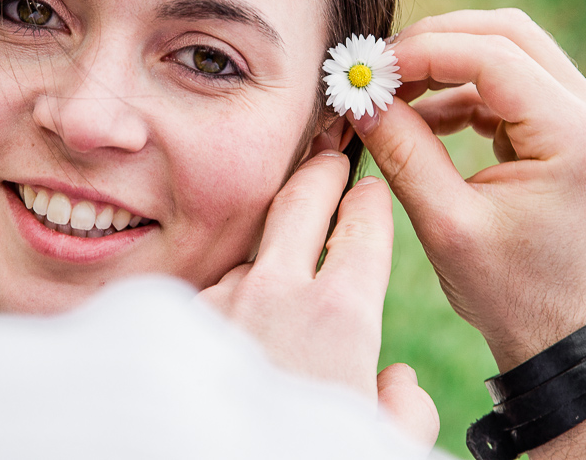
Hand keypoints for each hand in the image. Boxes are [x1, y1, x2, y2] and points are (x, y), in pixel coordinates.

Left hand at [197, 151, 437, 447]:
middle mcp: (275, 293)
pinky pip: (217, 296)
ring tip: (284, 266)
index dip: (370, 199)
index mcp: (339, 313)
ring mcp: (222, 302)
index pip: (362, 224)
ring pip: (255, 255)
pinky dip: (233, 301)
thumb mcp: (377, 443)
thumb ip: (403, 408)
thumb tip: (396, 378)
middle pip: (301, 199)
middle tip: (330, 156)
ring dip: (271, 253)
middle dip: (321, 171)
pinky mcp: (182, 322)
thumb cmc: (302, 455)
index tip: (371, 188)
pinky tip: (241, 329)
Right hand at [351, 9, 585, 370]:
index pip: (491, 55)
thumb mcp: (445, 224)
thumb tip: (360, 96)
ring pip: (504, 50)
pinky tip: (418, 119)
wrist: (556, 330)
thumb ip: (402, 152)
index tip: (368, 68)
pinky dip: (457, 91)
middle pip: (504, 33)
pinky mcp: (562, 127)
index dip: (422, 52)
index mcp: (573, 135)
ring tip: (388, 94)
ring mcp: (581, 116)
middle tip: (377, 68)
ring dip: (443, 63)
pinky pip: (504, 83)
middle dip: (432, 42)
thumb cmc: (509, 291)